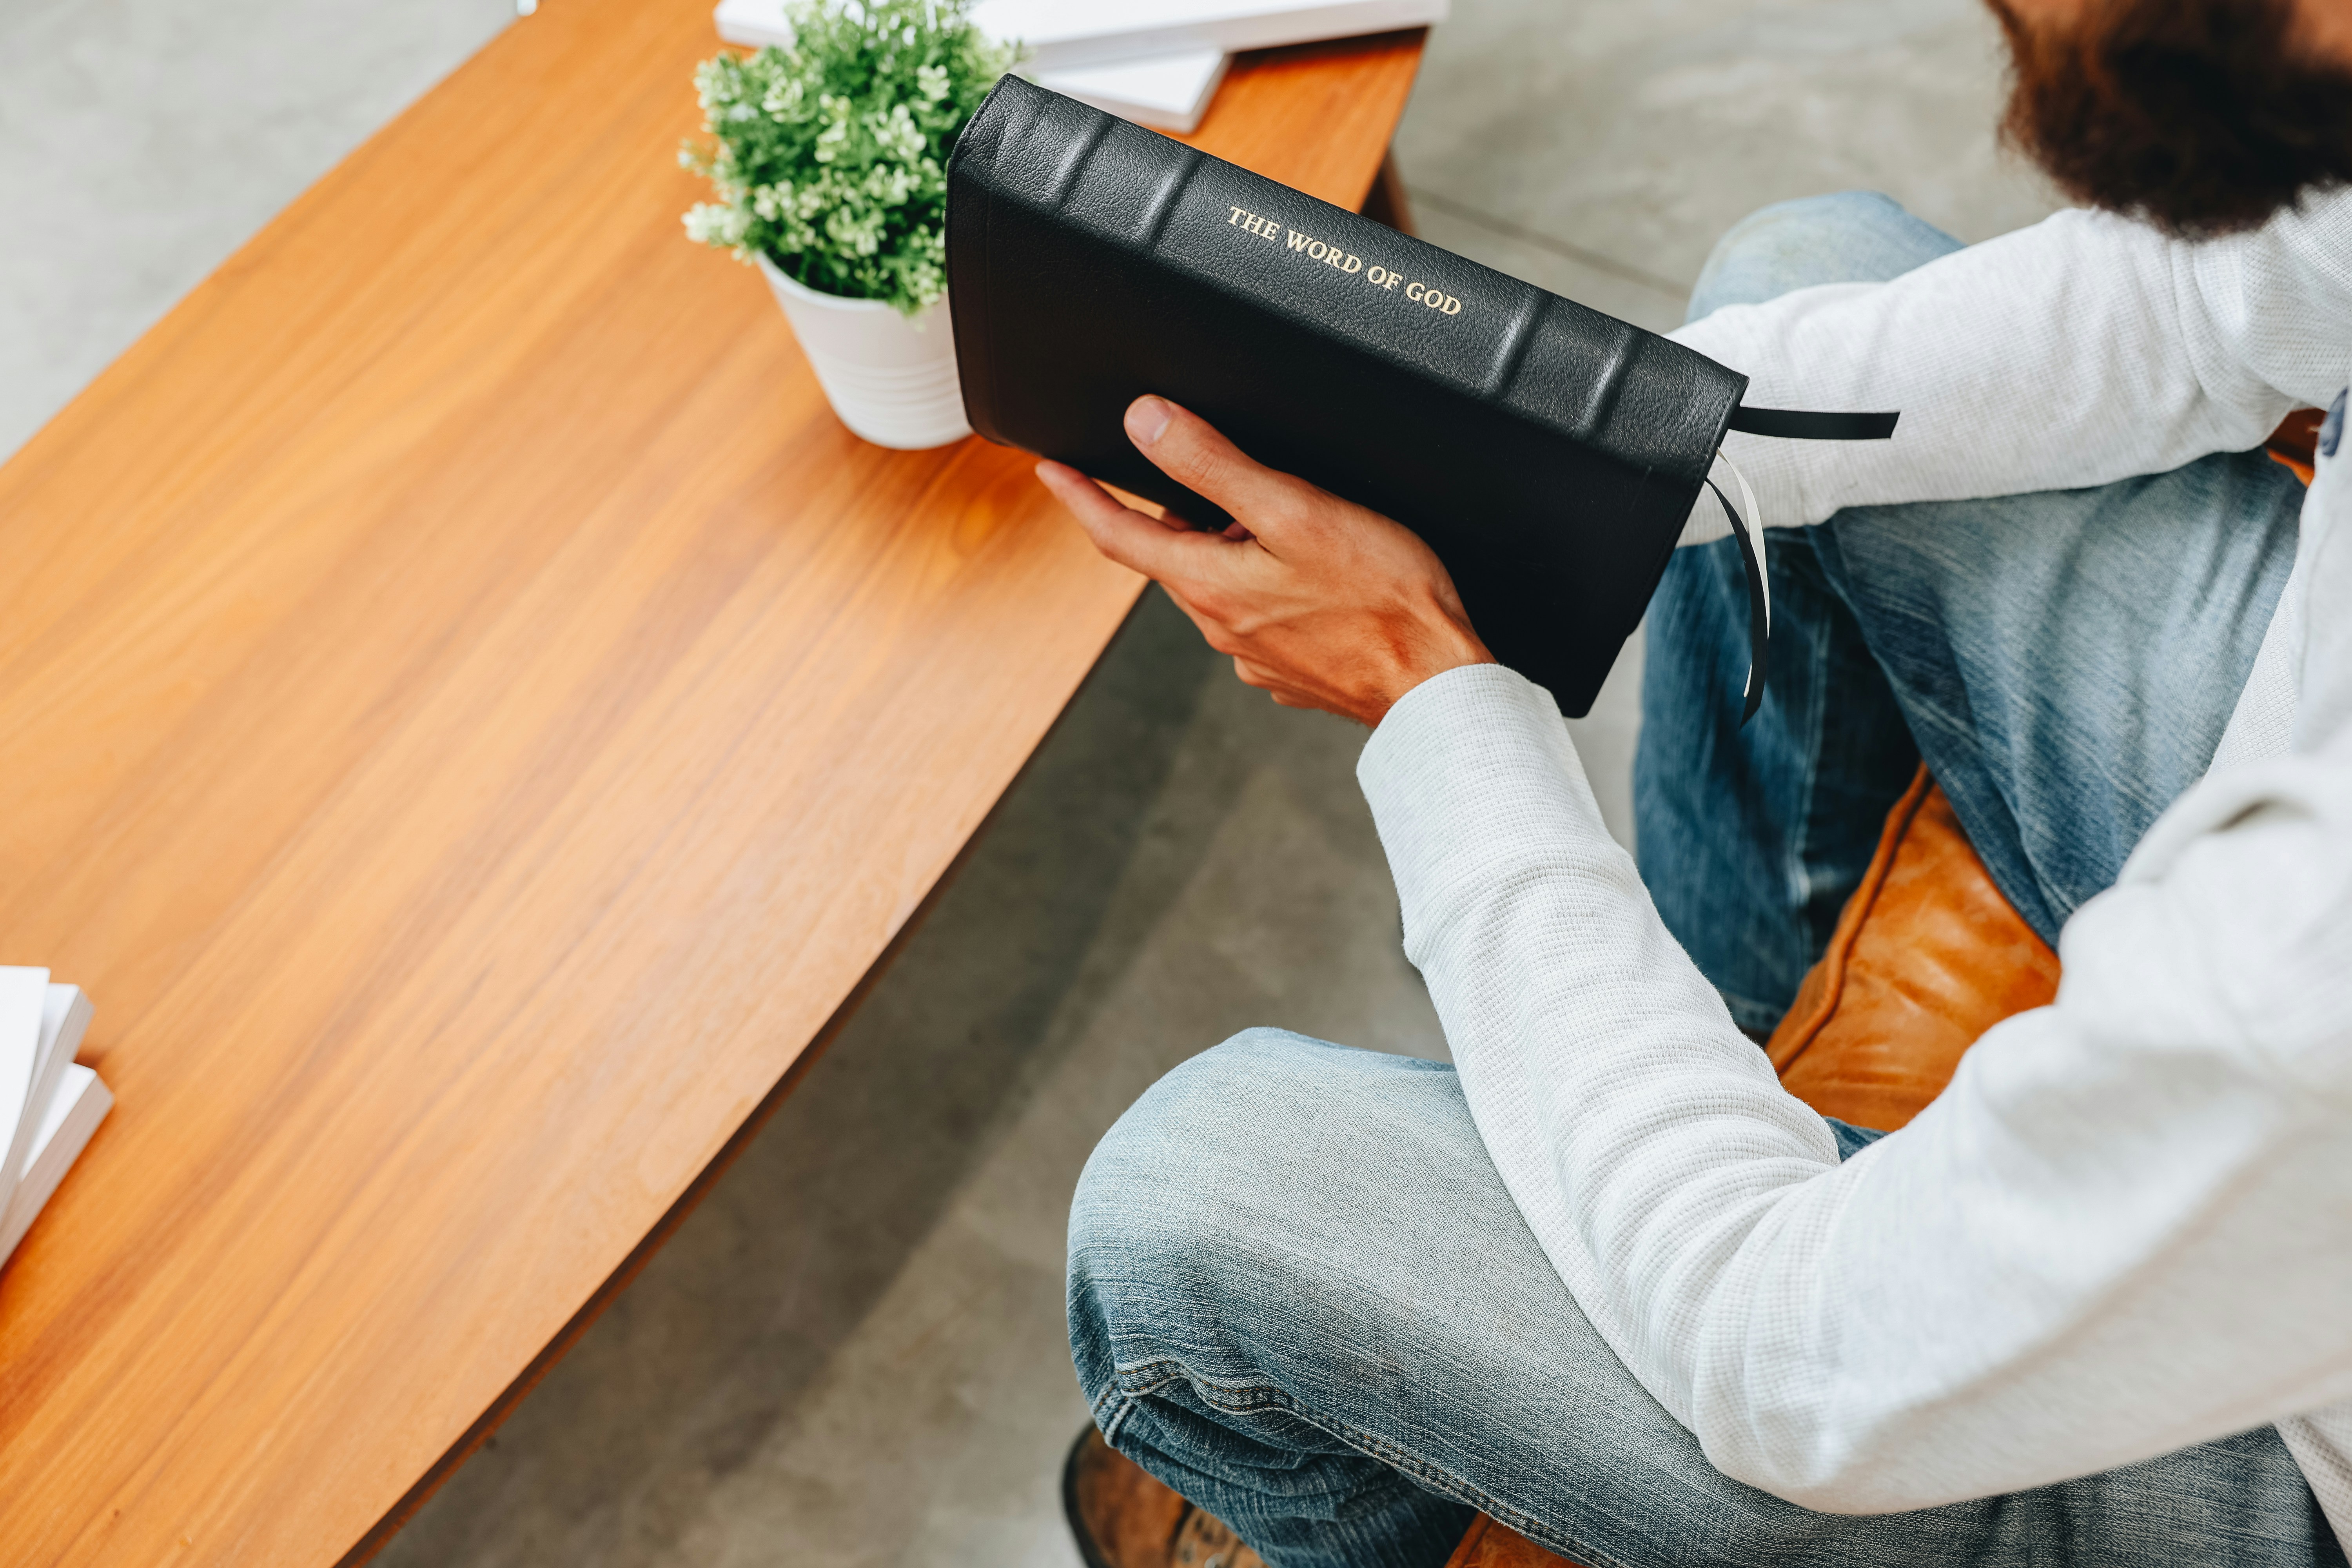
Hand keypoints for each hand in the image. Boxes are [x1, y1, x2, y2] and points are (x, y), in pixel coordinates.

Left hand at [1036, 396, 1493, 726]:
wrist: (1439, 687)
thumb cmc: (1384, 599)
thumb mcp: (1293, 509)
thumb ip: (1212, 463)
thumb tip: (1145, 423)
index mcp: (1209, 585)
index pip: (1117, 535)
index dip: (1079, 496)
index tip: (1051, 470)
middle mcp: (1221, 627)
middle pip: (1177, 555)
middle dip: (1191, 513)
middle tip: (1235, 481)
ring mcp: (1255, 656)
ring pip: (1223, 584)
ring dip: (1238, 548)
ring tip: (1298, 525)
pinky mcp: (1292, 671)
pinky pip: (1263, 616)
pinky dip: (1273, 587)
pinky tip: (1320, 577)